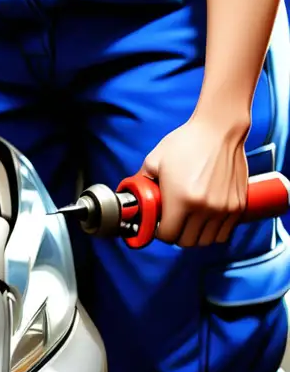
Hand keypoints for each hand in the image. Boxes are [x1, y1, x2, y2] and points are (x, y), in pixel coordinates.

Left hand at [142, 113, 248, 246]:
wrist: (220, 129)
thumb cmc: (187, 142)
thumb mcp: (155, 159)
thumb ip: (143, 182)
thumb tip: (134, 198)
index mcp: (181, 199)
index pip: (168, 235)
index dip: (159, 231)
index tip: (159, 223)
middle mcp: (204, 209)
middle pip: (187, 242)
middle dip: (176, 234)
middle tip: (173, 221)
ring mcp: (223, 209)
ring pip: (206, 241)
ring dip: (195, 235)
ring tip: (190, 219)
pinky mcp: (237, 207)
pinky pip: (224, 233)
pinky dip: (213, 231)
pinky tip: (206, 217)